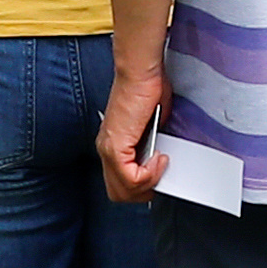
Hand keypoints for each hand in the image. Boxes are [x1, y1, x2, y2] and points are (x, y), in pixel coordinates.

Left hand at [97, 65, 173, 203]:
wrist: (140, 73)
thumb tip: (158, 155)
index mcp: (111, 144)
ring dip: (148, 183)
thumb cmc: (146, 89)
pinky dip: (150, 175)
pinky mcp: (116, 146)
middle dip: (144, 192)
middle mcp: (105, 149)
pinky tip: (159, 160)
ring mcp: (109, 149)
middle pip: (118, 193)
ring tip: (161, 166)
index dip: (141, 186)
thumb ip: (151, 143)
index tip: (158, 173)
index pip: (119, 183)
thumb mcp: (151, 123)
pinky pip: (131, 178)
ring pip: (123, 190)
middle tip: (160, 178)